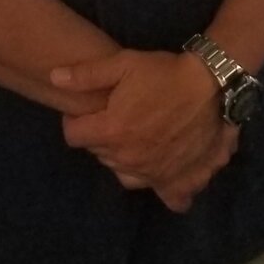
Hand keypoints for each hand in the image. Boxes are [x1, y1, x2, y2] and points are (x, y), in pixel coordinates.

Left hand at [50, 49, 236, 209]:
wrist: (210, 84)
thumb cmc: (164, 73)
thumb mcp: (123, 64)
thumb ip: (86, 75)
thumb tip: (53, 77)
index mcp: (111, 132)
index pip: (74, 136)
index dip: (77, 122)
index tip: (90, 111)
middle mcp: (129, 159)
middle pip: (100, 155)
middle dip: (103, 139)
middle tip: (119, 118)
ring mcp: (155, 173)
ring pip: (126, 175)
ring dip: (126, 161)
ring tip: (139, 140)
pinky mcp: (180, 180)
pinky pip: (171, 199)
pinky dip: (167, 188)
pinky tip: (167, 172)